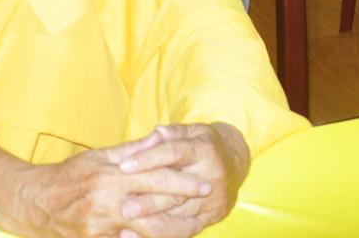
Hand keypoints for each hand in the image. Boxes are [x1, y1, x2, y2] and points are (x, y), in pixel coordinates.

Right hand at [2, 139, 220, 237]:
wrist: (36, 203)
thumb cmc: (71, 175)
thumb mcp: (100, 156)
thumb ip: (133, 150)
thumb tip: (161, 138)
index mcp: (112, 178)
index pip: (156, 179)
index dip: (183, 183)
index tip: (204, 184)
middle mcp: (108, 205)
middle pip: (156, 208)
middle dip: (183, 207)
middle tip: (206, 204)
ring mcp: (101, 229)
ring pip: (146, 232)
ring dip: (170, 229)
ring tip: (190, 224)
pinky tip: (162, 235)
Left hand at [113, 123, 250, 237]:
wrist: (235, 163)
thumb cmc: (205, 144)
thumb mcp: (192, 132)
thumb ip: (172, 133)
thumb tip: (155, 134)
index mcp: (205, 150)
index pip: (173, 153)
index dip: (147, 159)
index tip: (123, 166)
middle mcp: (211, 175)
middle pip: (177, 190)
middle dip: (148, 201)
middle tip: (123, 208)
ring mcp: (214, 199)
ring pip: (180, 213)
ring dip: (152, 221)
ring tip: (126, 225)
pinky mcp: (212, 216)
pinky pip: (186, 229)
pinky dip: (161, 234)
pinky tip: (138, 235)